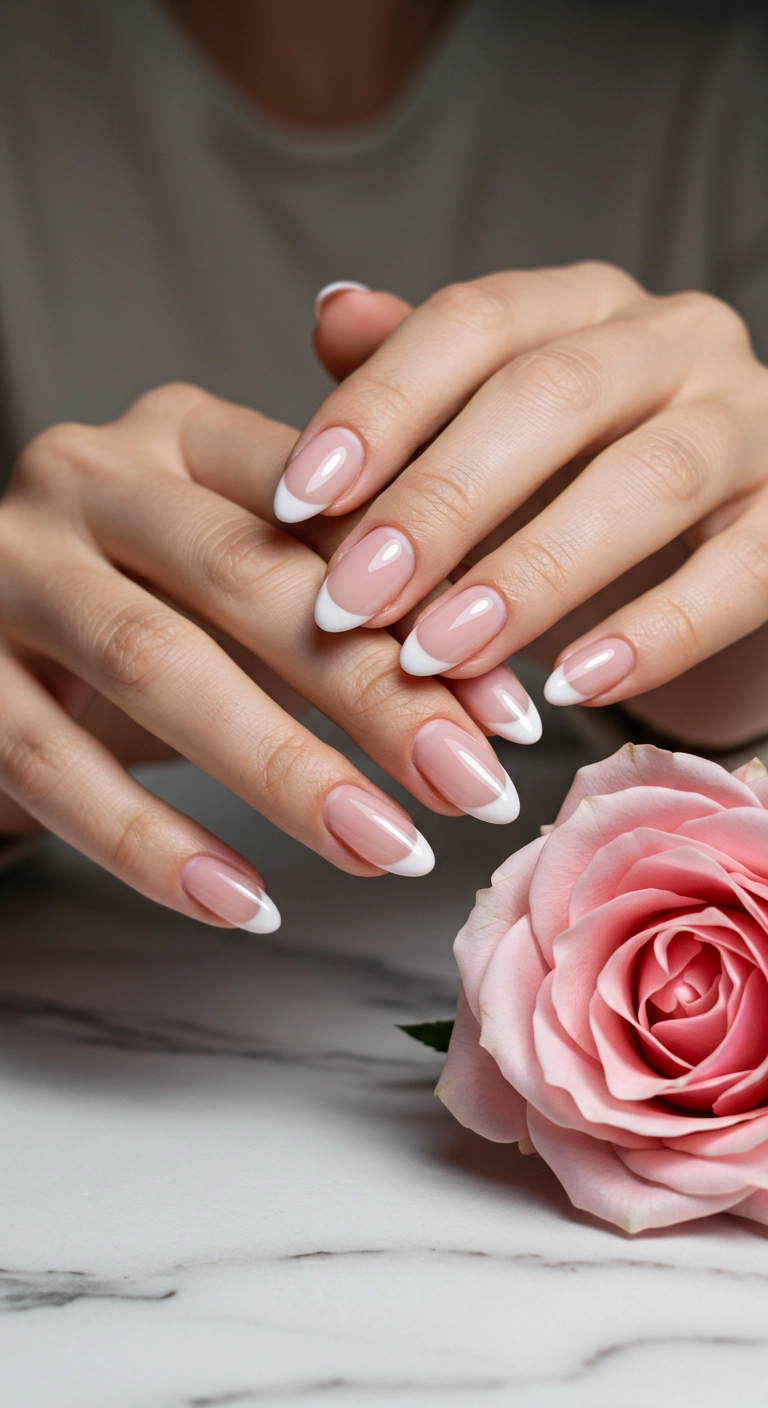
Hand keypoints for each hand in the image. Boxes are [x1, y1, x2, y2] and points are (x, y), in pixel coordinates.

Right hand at [0, 384, 527, 928]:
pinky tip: (245, 902)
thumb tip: (497, 705)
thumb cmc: (150, 601)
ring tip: (386, 852)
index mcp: (181, 431)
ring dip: (281, 770)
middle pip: (245, 576)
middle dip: (371, 692)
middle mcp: (88, 475)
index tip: (519, 716)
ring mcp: (11, 568)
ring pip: (152, 666)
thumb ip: (357, 604)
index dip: (429, 602)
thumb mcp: (246, 576)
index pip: (320, 502)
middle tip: (475, 791)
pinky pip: (53, 763)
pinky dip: (153, 844)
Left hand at [285, 266, 767, 746]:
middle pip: (551, 396)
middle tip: (349, 601)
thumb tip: (334, 312)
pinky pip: (738, 574)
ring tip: (436, 654)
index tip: (294, 502)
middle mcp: (676, 340)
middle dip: (438, 503)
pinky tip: (570, 688)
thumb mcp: (492, 436)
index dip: (380, 407)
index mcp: (583, 305)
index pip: (475, 321)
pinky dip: (652, 634)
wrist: (722, 552)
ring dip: (530, 574)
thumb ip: (420, 385)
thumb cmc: (576, 491)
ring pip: (647, 481)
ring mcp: (752, 423)